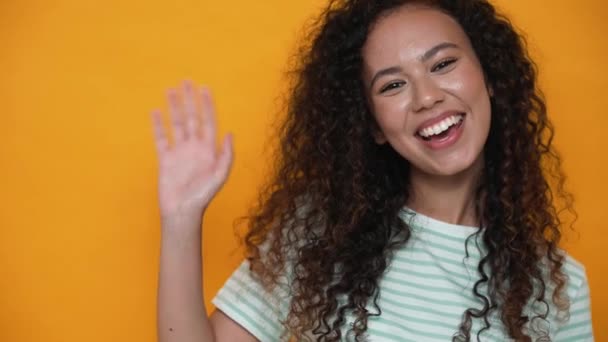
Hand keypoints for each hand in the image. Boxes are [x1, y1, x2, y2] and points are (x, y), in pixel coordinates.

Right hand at [151, 80, 232, 221]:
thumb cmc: (203, 196)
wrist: (182, 211)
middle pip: (191, 118)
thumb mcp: (220, 176)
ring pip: (176, 124)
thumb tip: (229, 133)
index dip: (207, 105)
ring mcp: (179, 152)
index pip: (208, 121)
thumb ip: (226, 155)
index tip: (204, 88)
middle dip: (190, 100)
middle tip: (186, 81)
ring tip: (170, 90)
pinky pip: (161, 138)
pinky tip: (155, 111)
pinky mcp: (165, 159)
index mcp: (209, 150)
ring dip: (174, 107)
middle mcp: (194, 147)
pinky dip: (158, 125)